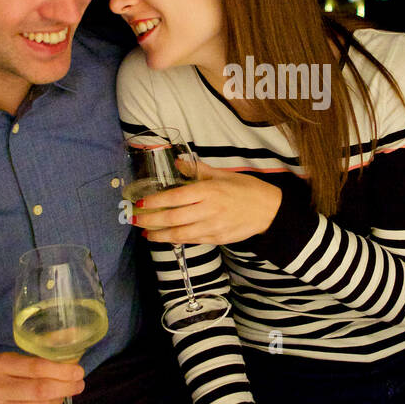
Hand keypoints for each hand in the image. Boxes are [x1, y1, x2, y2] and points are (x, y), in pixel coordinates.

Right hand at [0, 351, 84, 403]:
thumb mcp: (7, 363)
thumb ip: (38, 353)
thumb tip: (72, 336)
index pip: (36, 366)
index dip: (62, 369)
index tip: (78, 371)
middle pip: (42, 389)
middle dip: (66, 386)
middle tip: (79, 385)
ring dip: (56, 401)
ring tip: (59, 395)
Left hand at [133, 158, 281, 245]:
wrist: (269, 210)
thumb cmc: (246, 189)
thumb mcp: (223, 174)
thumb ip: (198, 171)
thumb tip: (177, 163)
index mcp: (209, 191)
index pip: (175, 198)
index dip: (156, 203)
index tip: (141, 204)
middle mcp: (209, 210)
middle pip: (173, 218)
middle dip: (150, 221)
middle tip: (134, 220)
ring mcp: (213, 227)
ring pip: (180, 234)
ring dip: (159, 234)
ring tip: (145, 233)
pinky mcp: (217, 239)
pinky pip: (192, 240)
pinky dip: (176, 239)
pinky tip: (166, 237)